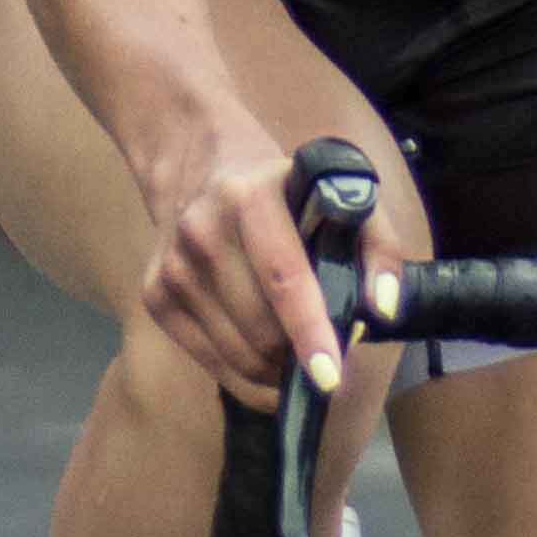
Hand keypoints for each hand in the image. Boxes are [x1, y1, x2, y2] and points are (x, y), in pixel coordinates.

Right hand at [143, 132, 360, 404]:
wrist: (196, 160)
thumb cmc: (283, 186)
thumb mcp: (339, 193)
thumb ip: (378, 246)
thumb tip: (381, 309)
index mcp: (250, 199)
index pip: (283, 277)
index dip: (308, 330)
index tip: (330, 377)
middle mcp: (202, 232)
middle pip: (261, 330)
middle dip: (300, 356)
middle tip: (325, 351)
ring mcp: (173, 267)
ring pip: (237, 355)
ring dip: (275, 370)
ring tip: (295, 352)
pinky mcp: (154, 295)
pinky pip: (209, 362)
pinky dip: (245, 375)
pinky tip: (264, 356)